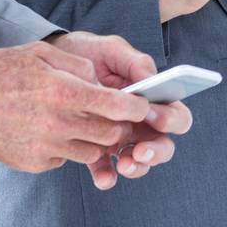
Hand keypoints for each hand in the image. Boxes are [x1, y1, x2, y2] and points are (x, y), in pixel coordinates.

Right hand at [0, 39, 153, 190]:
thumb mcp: (42, 54)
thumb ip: (79, 66)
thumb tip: (102, 83)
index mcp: (63, 93)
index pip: (117, 107)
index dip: (136, 107)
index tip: (141, 105)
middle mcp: (58, 124)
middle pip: (111, 134)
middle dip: (118, 125)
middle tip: (113, 115)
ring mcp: (45, 148)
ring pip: (91, 151)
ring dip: (94, 139)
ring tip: (80, 122)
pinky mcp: (34, 163)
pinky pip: (65, 159)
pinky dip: (68, 148)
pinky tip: (52, 131)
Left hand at [44, 32, 193, 188]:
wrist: (51, 65)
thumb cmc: (88, 53)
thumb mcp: (110, 49)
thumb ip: (134, 61)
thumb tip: (152, 78)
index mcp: (151, 98)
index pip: (175, 114)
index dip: (171, 119)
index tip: (154, 117)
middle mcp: (140, 121)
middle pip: (162, 144)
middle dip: (156, 151)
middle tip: (141, 150)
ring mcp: (119, 137)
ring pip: (139, 161)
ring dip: (137, 167)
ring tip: (123, 163)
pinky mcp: (95, 148)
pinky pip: (106, 170)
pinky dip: (107, 177)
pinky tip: (104, 177)